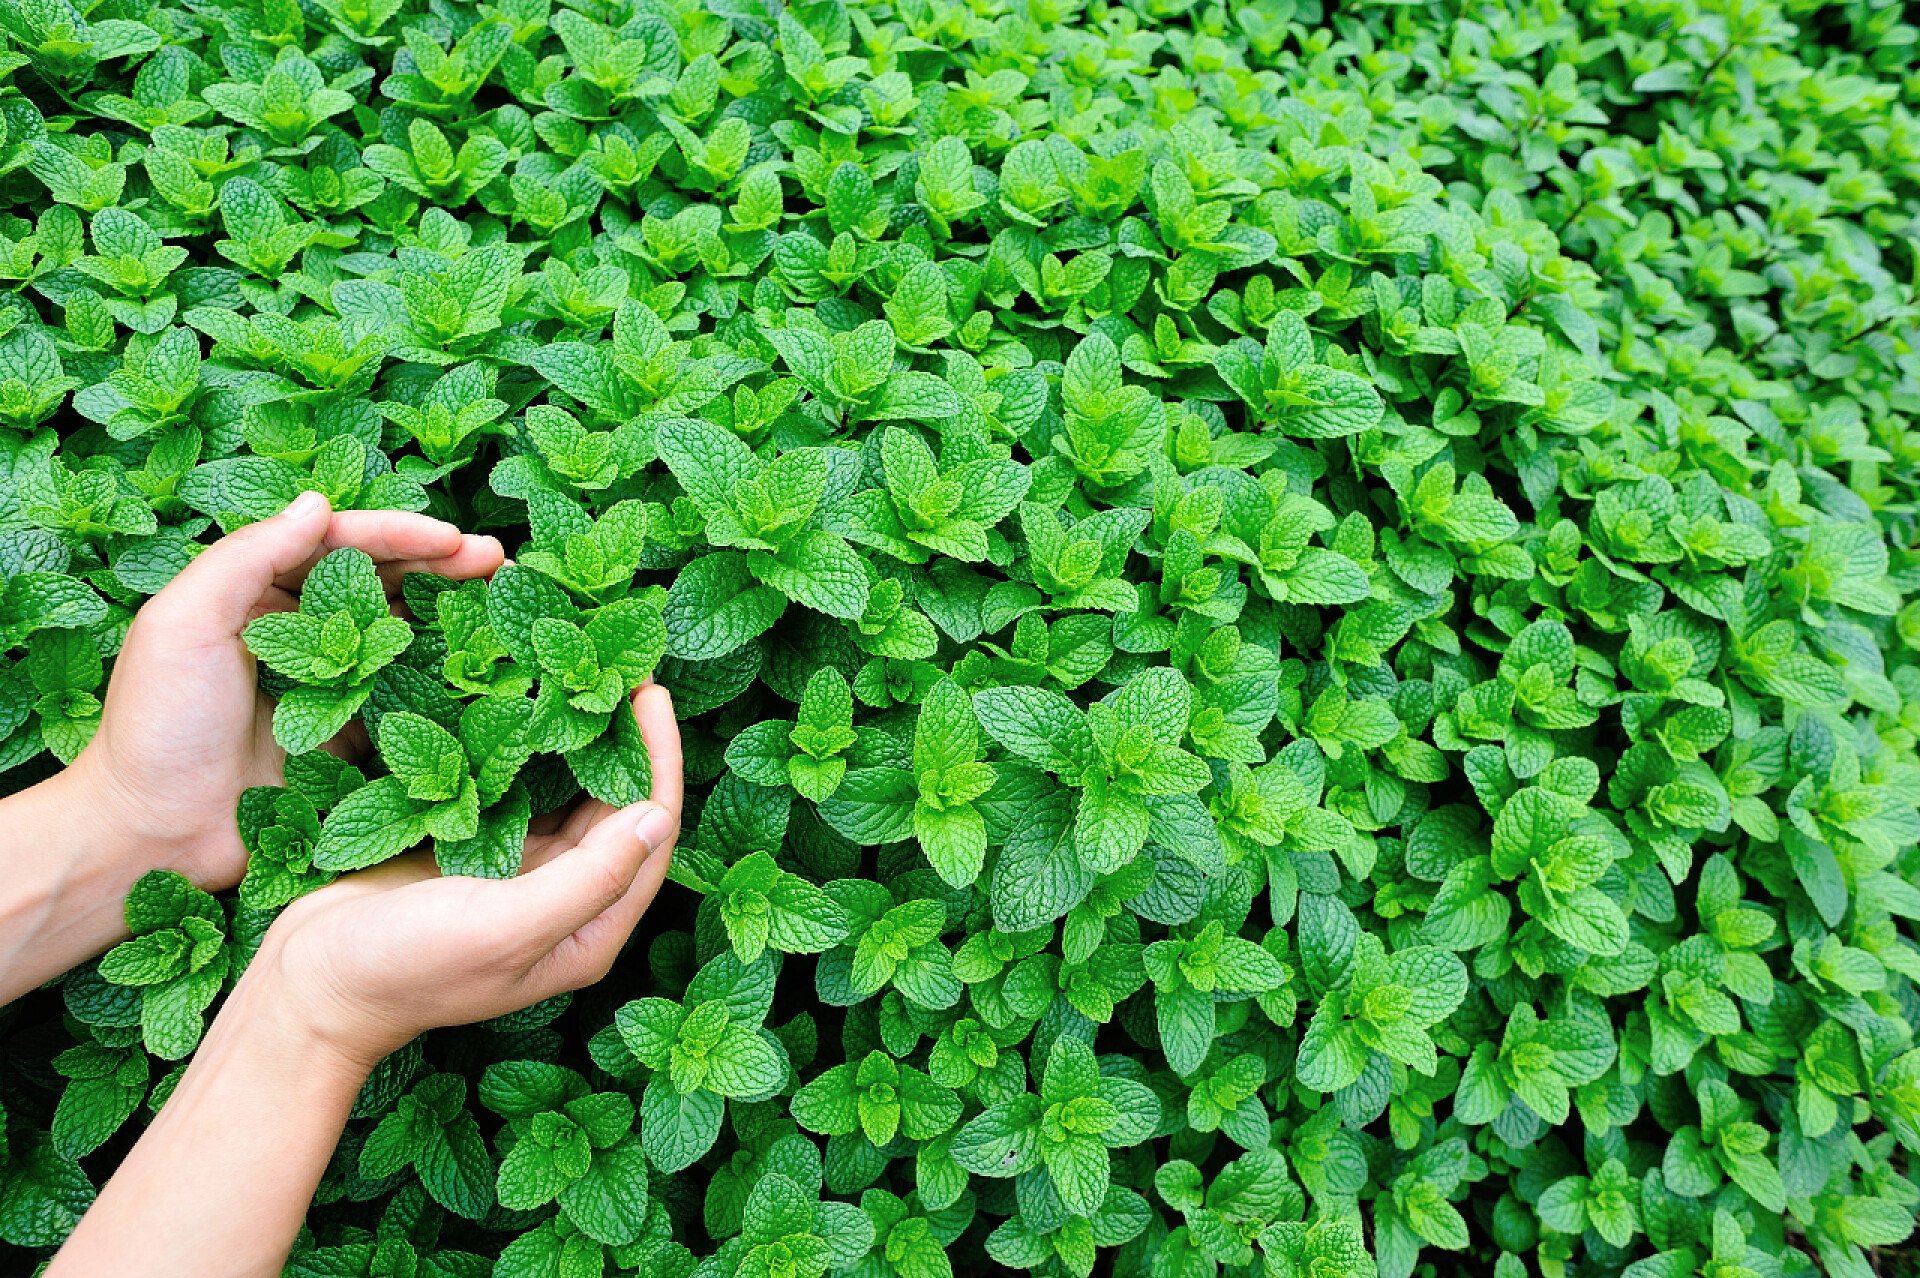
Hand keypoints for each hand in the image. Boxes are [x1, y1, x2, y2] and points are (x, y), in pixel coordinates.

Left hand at [68, 491, 504, 889]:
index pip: (339, 545)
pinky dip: (443, 681)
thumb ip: (247, 555)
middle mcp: (295, 631)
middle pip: (381, 583)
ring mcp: (326, 686)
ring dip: (451, 616)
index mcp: (253, 593)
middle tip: (498, 562)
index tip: (454, 537)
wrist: (153, 832)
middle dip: (441, 567)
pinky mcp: (347, 737)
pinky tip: (482, 671)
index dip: (401, 536)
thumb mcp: (184, 622)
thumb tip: (319, 503)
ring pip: (400, 635)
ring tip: (502, 607)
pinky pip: (403, 700)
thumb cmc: (155, 723)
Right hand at [243, 685, 681, 1068]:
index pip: (651, 835)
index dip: (659, 762)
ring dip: (584, 741)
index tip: (652, 692)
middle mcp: (569, 903)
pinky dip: (532, 749)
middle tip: (624, 667)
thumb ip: (587, 880)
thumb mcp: (504, 929)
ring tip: (587, 675)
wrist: (309, 983)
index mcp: (590, 931)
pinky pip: (523, 791)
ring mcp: (524, 876)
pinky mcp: (480, 851)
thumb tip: (657, 816)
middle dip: (629, 741)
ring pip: (573, 796)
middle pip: (621, 810)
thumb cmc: (405, 967)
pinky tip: (530, 703)